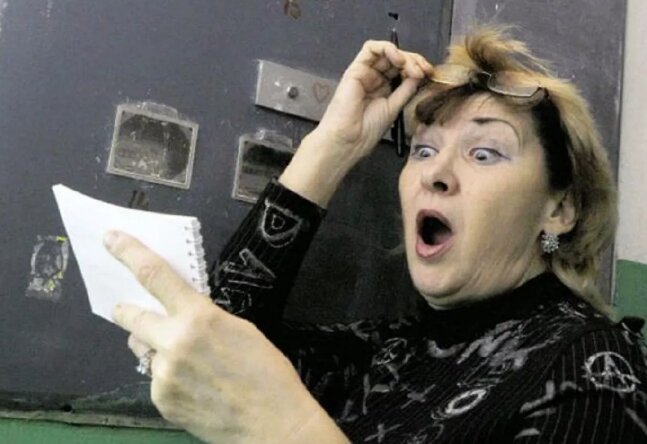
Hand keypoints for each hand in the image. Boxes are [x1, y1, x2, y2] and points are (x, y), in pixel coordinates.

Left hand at [106, 231, 347, 443]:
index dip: (129, 253)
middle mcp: (173, 343)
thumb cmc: (267, 371)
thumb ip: (204, 318)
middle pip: (131, 317)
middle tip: (122, 308)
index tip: (110, 238)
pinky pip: (155, 380)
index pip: (155, 276)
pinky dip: (169, 379)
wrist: (274, 423)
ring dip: (154, 348)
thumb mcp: (240, 330)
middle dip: (125, 310)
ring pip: (144, 351)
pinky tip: (194, 389)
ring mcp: (163, 376)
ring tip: (185, 362)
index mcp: (198, 317)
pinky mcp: (161, 402)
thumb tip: (180, 314)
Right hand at [315, 40, 432, 159]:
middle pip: (398, 59)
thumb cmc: (368, 130)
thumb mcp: (395, 107)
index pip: (404, 70)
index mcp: (385, 89)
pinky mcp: (356, 68)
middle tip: (424, 71)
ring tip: (412, 67)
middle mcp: (375, 78)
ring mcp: (366, 72)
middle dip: (415, 61)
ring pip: (387, 52)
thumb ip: (407, 88)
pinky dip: (387, 48)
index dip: (419, 68)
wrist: (349, 139)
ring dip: (404, 55)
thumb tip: (421, 73)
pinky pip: (371, 48)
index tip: (430, 75)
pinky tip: (398, 59)